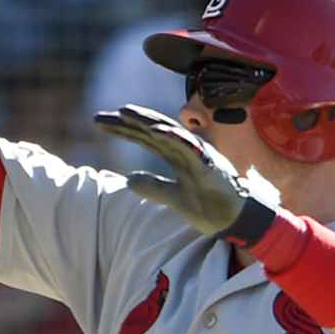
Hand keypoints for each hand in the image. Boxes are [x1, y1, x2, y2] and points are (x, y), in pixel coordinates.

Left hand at [93, 104, 273, 240]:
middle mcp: (185, 149)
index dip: (122, 129)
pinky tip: (155, 130)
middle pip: (150, 130)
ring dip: (146, 121)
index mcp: (177, 155)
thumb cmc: (210, 206)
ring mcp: (197, 154)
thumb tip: (129, 180)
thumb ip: (153, 186)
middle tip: (97, 117)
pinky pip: (188, 147)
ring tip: (123, 113)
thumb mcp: (173, 198)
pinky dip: (173, 136)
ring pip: (167, 132)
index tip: (99, 123)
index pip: (145, 137)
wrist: (236, 220)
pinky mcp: (207, 163)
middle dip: (124, 122)